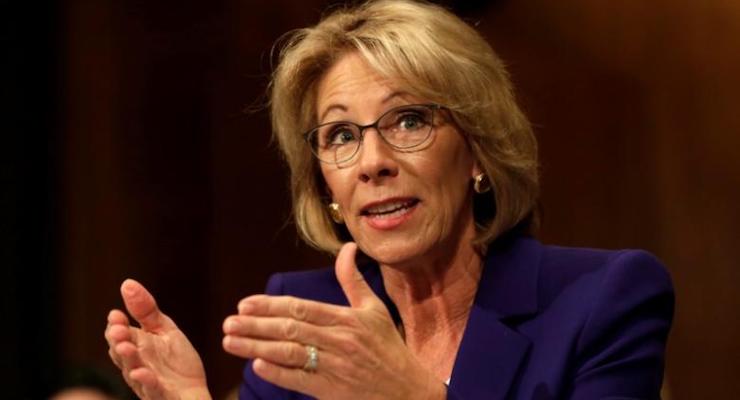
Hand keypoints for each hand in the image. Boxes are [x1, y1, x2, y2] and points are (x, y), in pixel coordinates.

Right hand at [104, 279, 210, 399]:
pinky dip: (147, 383)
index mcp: (135, 347)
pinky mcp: (160, 396)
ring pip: (133, 372)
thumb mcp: (164, 330)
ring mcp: (146, 383)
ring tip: (126, 347)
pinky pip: (152, 391)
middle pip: (122, 353)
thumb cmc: (176, 362)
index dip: (116, 326)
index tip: (116, 315)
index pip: (119, 335)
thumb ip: (146, 311)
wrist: (195, 391)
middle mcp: (135, 366)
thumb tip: (127, 283)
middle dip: (119, 341)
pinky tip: (143, 373)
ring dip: (129, 360)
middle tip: (119, 330)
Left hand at [222, 242, 445, 399]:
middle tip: (228, 323)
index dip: (270, 306)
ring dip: (256, 348)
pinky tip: (257, 366)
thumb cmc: (389, 348)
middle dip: (255, 326)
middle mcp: (339, 341)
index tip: (244, 304)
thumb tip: (348, 248)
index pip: (301, 308)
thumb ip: (353, 280)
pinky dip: (278, 373)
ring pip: (289, 354)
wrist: (408, 391)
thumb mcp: (374, 310)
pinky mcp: (332, 391)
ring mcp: (335, 367)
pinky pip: (300, 381)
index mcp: (347, 319)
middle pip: (290, 330)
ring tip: (231, 342)